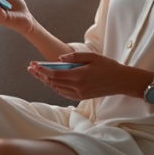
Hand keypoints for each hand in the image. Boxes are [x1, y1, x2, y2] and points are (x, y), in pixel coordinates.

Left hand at [27, 51, 144, 100]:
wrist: (122, 82)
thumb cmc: (108, 66)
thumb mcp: (93, 56)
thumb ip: (75, 56)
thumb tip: (59, 58)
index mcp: (79, 76)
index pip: (55, 74)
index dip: (43, 70)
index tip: (34, 64)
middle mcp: (78, 87)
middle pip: (53, 82)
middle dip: (40, 75)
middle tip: (31, 68)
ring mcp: (80, 94)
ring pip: (57, 88)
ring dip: (46, 81)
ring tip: (38, 74)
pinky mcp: (82, 97)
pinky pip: (64, 93)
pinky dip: (56, 87)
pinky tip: (51, 81)